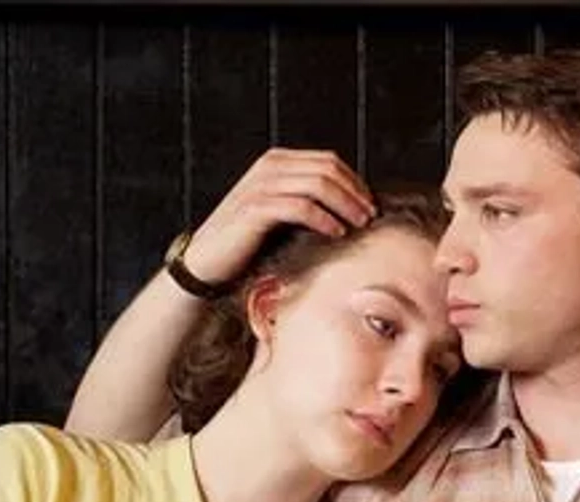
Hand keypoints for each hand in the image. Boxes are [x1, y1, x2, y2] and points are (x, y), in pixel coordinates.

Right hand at [180, 148, 375, 284]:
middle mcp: (269, 167)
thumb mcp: (281, 214)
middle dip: (355, 192)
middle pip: (328, 169)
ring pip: (318, 184)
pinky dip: (323, 218)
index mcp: (278, 162)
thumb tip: (354, 209)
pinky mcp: (255, 209)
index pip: (329, 161)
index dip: (355, 182)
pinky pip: (300, 206)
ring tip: (360, 224)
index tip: (372, 205)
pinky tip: (336, 233)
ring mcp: (261, 185)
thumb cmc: (248, 243)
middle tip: (371, 216)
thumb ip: (307, 202)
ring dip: (345, 204)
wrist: (207, 262)